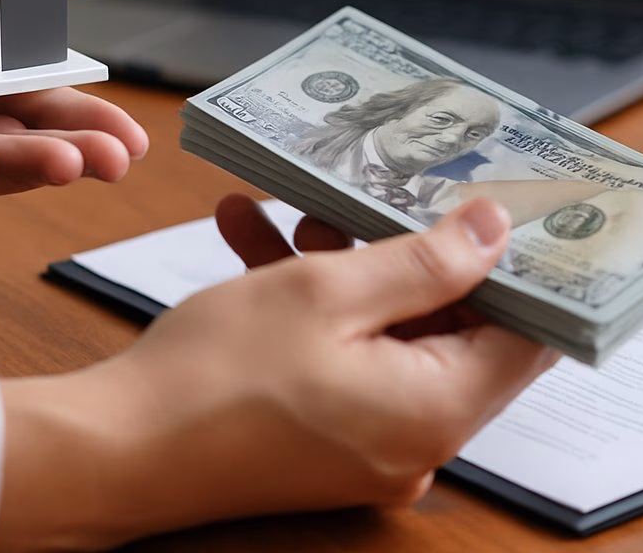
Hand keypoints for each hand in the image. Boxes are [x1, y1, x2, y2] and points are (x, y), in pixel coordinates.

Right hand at [0, 196, 557, 549]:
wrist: (115, 450)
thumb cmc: (214, 376)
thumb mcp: (327, 291)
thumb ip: (424, 259)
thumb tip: (496, 231)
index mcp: (436, 409)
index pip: (528, 336)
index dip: (527, 266)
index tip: (515, 208)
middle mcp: (415, 442)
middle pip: (450, 328)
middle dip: (412, 252)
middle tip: (385, 192)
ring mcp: (368, 448)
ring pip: (384, 336)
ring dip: (346, 269)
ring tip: (293, 213)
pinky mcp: (323, 442)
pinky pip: (341, 361)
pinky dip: (310, 309)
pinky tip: (252, 243)